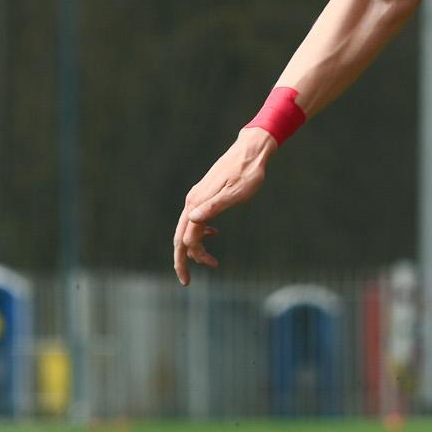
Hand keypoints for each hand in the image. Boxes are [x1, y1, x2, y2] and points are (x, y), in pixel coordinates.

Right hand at [172, 128, 275, 283]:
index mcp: (197, 204)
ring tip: (210, 259)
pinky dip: (201, 231)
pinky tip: (214, 233)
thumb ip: (215, 206)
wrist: (251, 151)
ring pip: (188, 228)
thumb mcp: (236, 192)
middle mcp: (193, 201)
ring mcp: (197, 197)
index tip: (212, 267)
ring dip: (195, 246)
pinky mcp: (205, 194)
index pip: (188, 238)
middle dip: (183, 260)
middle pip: (181, 237)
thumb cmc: (248, 173)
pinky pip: (196, 218)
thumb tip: (194, 220)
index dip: (194, 257)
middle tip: (187, 281)